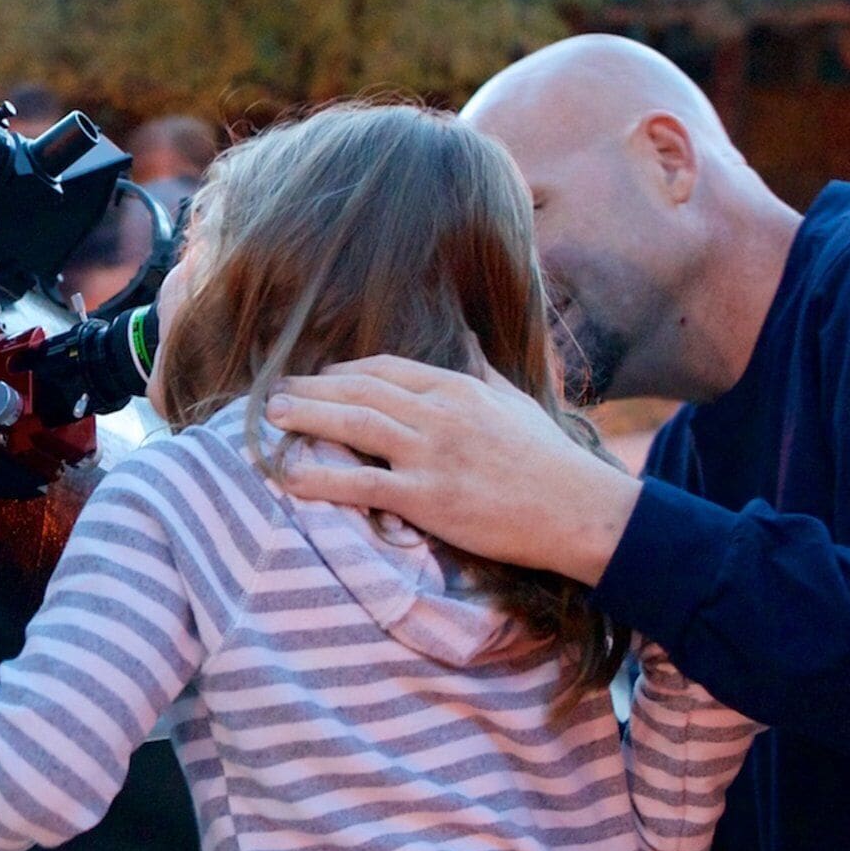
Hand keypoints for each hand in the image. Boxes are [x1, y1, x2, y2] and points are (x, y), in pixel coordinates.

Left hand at [263, 357, 639, 584]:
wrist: (578, 509)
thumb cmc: (550, 460)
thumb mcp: (516, 402)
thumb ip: (484, 371)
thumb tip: (468, 340)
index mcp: (458, 388)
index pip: (386, 369)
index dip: (344, 371)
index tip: (318, 377)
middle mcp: (439, 413)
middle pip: (360, 390)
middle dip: (312, 388)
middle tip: (275, 392)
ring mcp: (431, 454)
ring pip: (354, 424)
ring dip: (307, 417)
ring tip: (271, 417)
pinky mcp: (427, 497)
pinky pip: (361, 483)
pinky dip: (321, 477)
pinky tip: (290, 475)